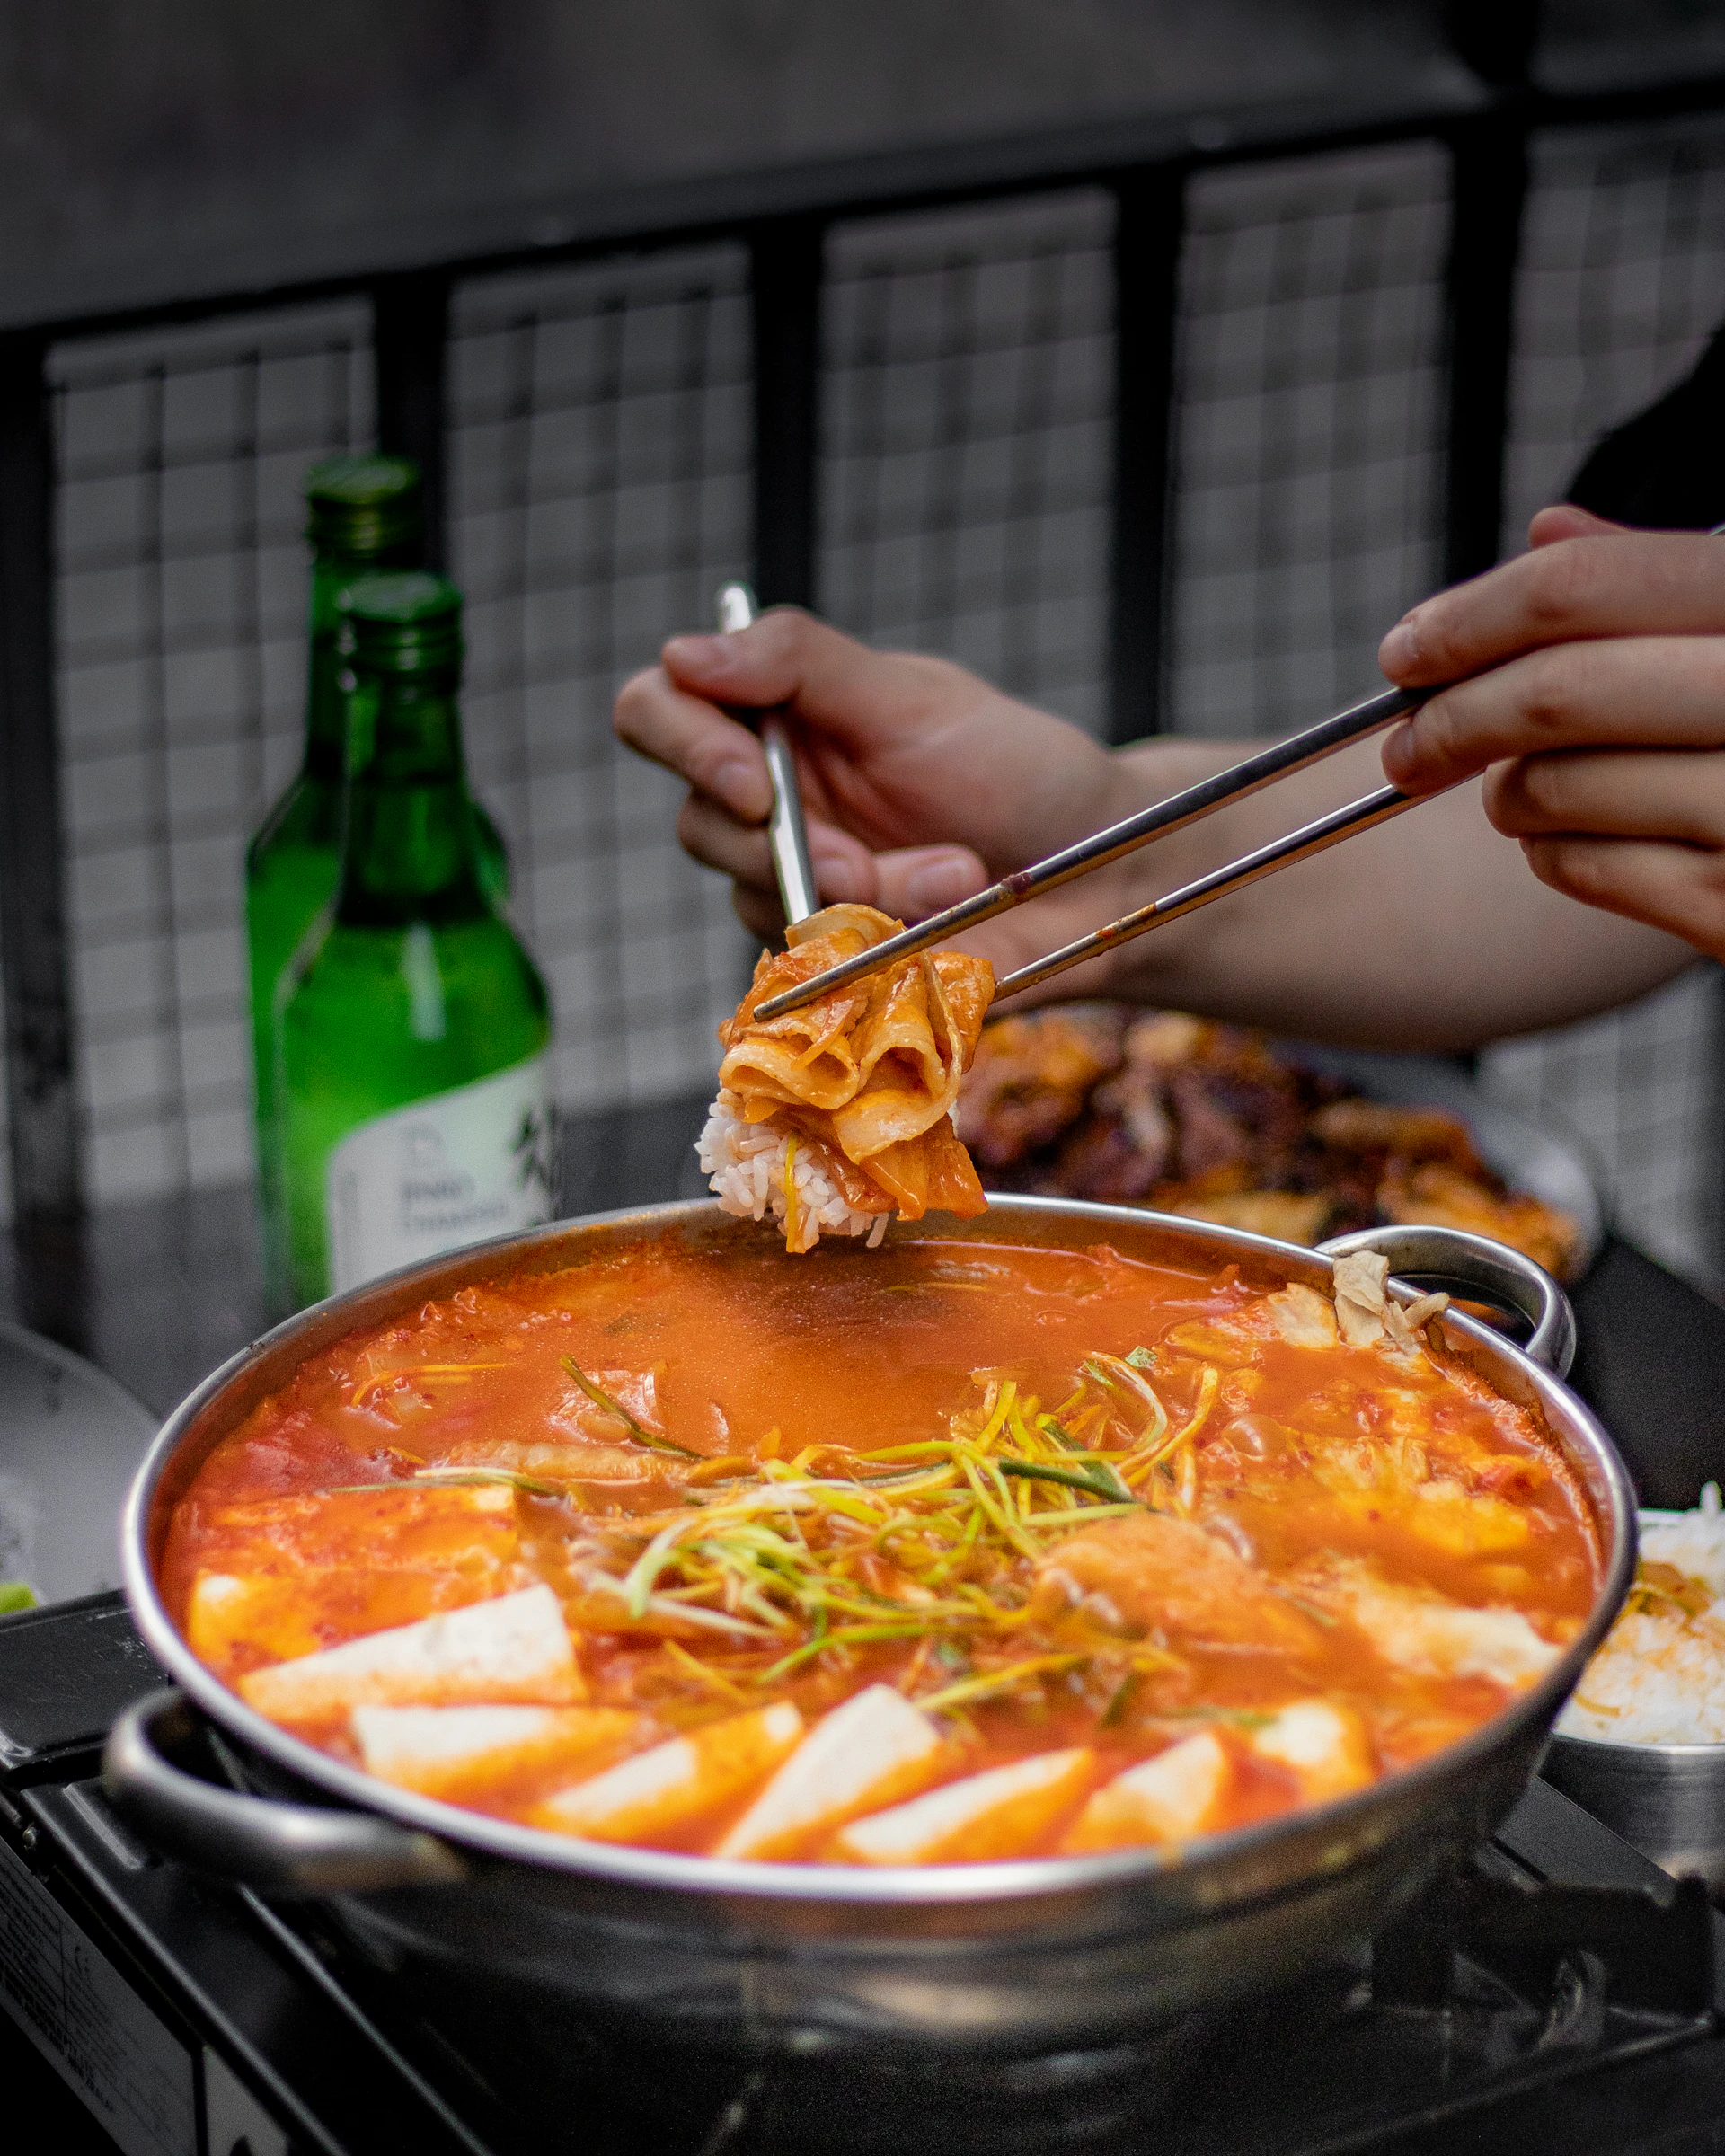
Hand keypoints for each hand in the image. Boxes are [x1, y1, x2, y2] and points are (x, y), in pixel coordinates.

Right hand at [614, 608, 1119, 941]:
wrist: (1101, 872)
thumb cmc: (1015, 771)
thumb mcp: (911, 698)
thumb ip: (801, 663)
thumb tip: (686, 651)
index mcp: (777, 719)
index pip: (659, 711)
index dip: (685, 744)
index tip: (756, 781)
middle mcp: (769, 805)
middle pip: (700, 826)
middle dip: (799, 847)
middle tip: (871, 856)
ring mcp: (796, 890)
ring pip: (766, 906)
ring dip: (873, 894)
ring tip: (958, 875)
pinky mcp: (830, 966)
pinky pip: (816, 970)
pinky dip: (889, 946)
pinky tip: (949, 927)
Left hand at [1379, 506, 1724, 957]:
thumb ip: (1659, 579)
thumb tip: (1546, 531)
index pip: (1581, 589)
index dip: (1471, 618)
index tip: (1407, 652)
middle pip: (1555, 691)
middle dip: (1453, 720)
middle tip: (1409, 748)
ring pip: (1559, 786)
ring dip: (1506, 794)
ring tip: (1514, 793)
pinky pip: (1588, 869)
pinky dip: (1550, 854)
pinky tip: (1568, 840)